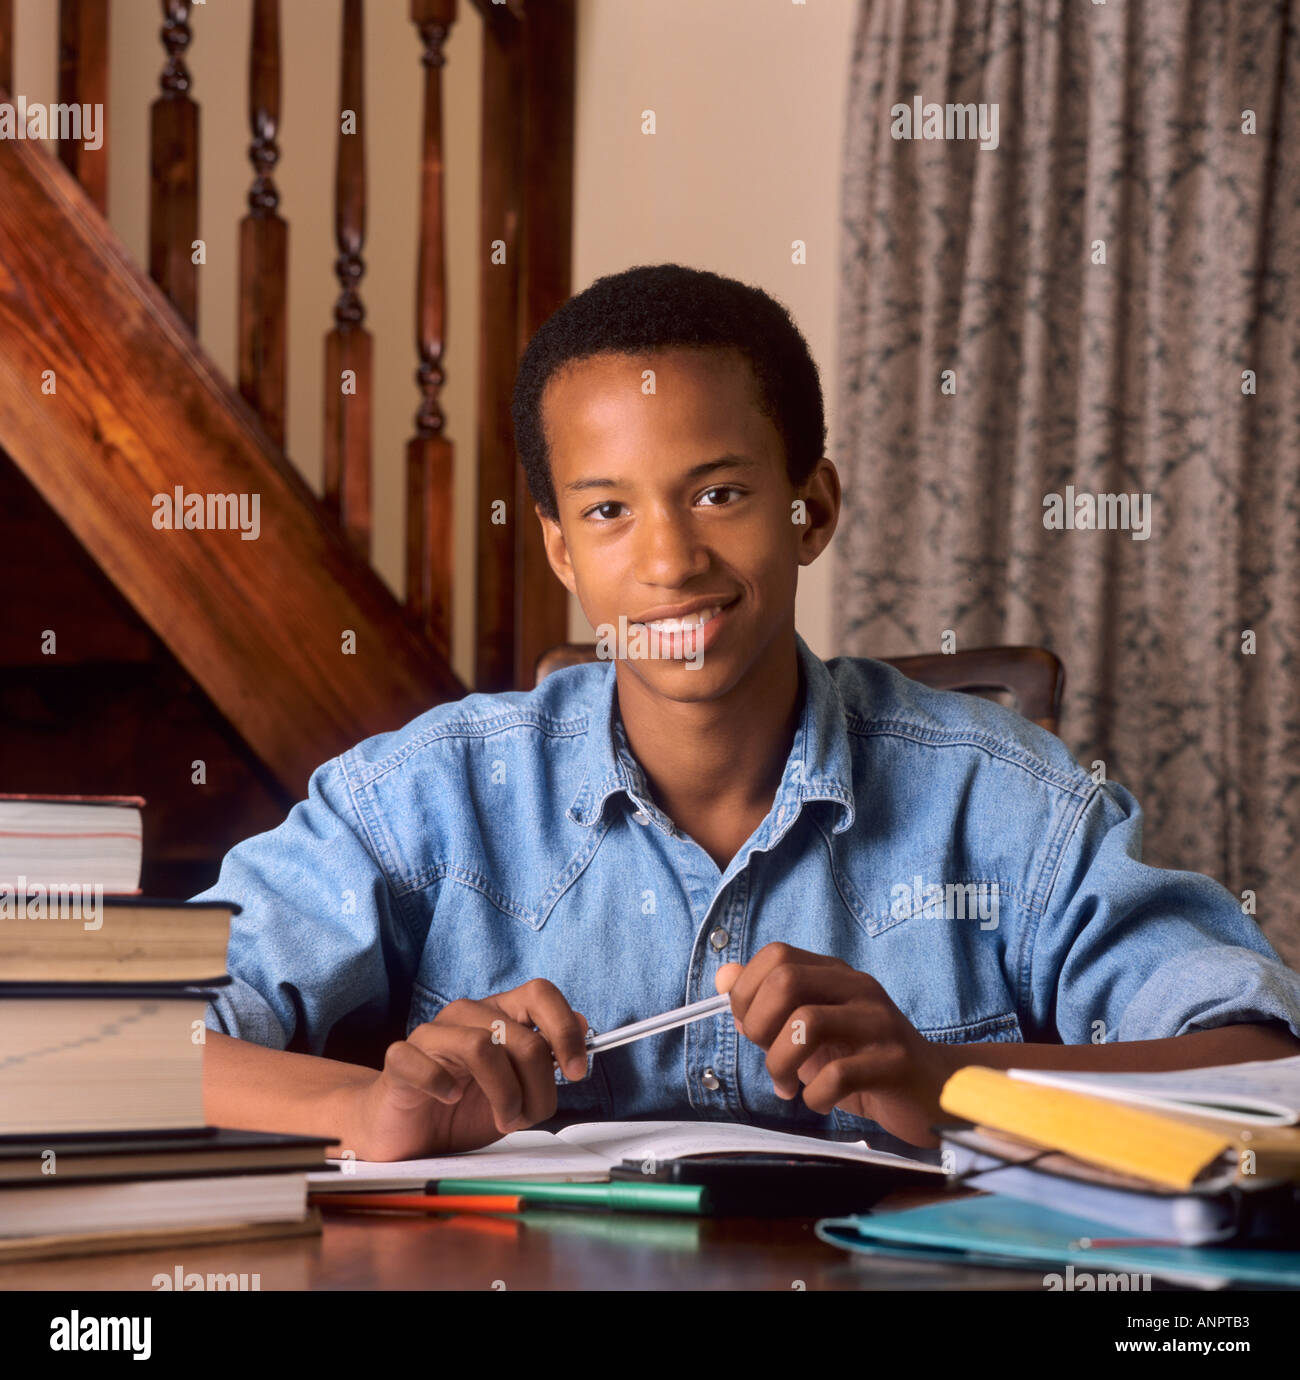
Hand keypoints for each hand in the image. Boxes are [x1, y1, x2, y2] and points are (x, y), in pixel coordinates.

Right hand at [348, 978, 589, 1159]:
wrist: (406, 1130)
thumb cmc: (461, 1107)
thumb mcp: (517, 1089)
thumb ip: (547, 1057)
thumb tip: (584, 1023)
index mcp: (499, 1013)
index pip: (540, 993)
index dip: (565, 1030)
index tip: (575, 1072)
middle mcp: (467, 1015)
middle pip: (521, 1036)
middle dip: (538, 1087)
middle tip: (528, 1116)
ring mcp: (431, 1034)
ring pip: (481, 1046)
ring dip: (504, 1094)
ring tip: (502, 1120)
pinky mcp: (399, 1059)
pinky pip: (423, 1062)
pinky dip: (441, 1084)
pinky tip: (448, 1100)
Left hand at [716, 943, 955, 1146]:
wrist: (934, 1089)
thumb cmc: (864, 1059)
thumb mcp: (812, 1029)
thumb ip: (769, 1004)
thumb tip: (724, 977)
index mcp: (835, 975)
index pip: (776, 955)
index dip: (747, 991)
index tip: (748, 1026)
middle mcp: (857, 989)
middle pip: (786, 980)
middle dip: (759, 1023)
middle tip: (766, 1054)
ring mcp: (879, 1023)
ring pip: (806, 1024)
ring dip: (780, 1062)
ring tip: (785, 1086)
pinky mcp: (894, 1063)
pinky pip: (837, 1075)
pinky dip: (814, 1095)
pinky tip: (818, 1101)